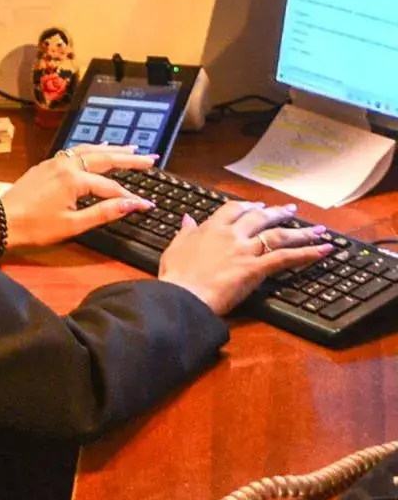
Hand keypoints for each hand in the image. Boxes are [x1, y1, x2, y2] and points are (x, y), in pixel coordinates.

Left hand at [1, 146, 158, 250]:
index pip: (111, 187)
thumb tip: (132, 204)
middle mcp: (66, 164)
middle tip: (150, 157)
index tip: (148, 204)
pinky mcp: (47, 164)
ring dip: (112, 149)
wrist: (3, 219)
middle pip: (104, 158)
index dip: (130, 197)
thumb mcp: (73, 225)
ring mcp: (55, 161)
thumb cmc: (37, 226)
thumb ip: (104, 212)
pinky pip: (75, 151)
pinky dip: (92, 149)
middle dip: (129, 158)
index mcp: (74, 179)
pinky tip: (99, 149)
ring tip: (131, 148)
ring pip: (89, 150)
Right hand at [158, 201, 332, 314]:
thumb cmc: (178, 273)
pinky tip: (323, 250)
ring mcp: (245, 250)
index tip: (257, 206)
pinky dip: (307, 253)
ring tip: (318, 229)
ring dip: (300, 231)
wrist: (185, 293)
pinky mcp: (256, 268)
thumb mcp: (176, 246)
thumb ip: (186, 231)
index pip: (233, 210)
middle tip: (291, 210)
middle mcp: (231, 235)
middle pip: (260, 218)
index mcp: (211, 228)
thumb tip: (188, 219)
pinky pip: (285, 258)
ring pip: (277, 235)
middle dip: (278, 213)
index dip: (248, 207)